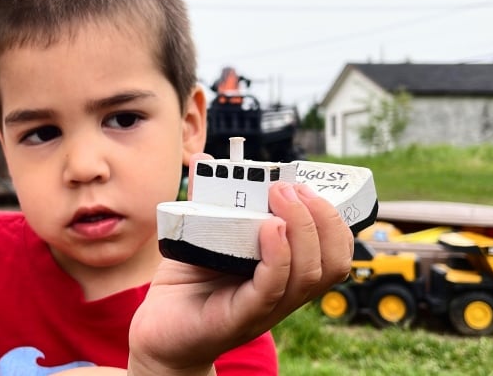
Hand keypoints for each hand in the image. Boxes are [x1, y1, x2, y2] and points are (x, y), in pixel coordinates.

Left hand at [127, 153, 352, 374]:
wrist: (159, 333)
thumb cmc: (185, 285)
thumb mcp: (201, 236)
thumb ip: (207, 201)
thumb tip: (204, 160)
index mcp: (285, 273)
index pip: (332, 252)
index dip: (333, 219)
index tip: (306, 186)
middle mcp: (283, 293)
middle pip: (332, 263)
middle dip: (323, 218)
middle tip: (293, 188)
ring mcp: (264, 309)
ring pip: (309, 275)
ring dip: (302, 228)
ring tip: (281, 196)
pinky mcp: (238, 319)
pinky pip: (270, 289)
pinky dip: (277, 256)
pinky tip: (270, 229)